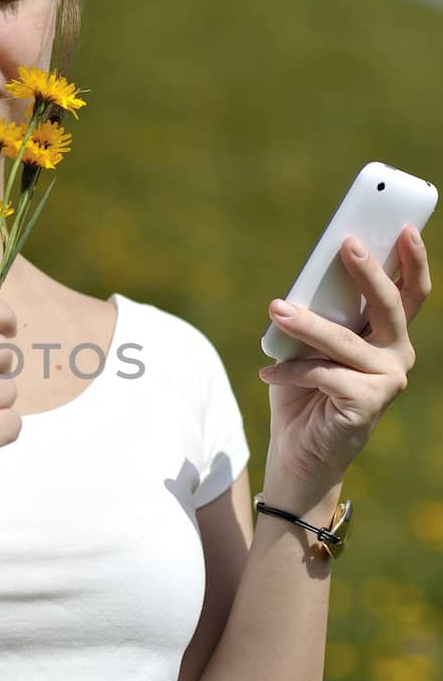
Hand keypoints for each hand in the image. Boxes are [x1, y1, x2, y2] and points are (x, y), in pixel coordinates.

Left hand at [258, 226, 431, 493]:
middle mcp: (396, 355)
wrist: (297, 453)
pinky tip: (269, 374)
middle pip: (391, 306)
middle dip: (369, 272)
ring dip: (307, 325)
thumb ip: (317, 315)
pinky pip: (325, 375)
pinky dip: (292, 372)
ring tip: (277, 310)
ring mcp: (387, 381)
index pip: (408, 292)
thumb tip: (305, 283)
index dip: (411, 259)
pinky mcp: (368, 404)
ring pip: (346, 341)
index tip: (405, 227)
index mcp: (386, 335)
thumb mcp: (307, 345)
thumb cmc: (302, 393)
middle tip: (346, 245)